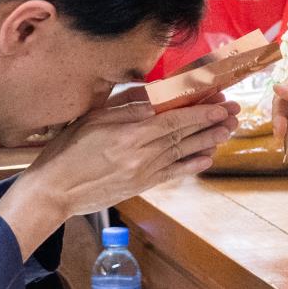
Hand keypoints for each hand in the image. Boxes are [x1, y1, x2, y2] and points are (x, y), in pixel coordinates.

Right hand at [21, 96, 239, 218]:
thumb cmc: (67, 151)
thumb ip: (125, 107)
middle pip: (183, 135)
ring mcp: (143, 172)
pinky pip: (172, 173)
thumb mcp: (92, 118)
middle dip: (211, 123)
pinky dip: (190, 165)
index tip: (219, 103)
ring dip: (207, 141)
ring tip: (228, 131)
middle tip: (233, 113)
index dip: (200, 111)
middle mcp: (141, 154)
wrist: (54, 191)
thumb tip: (154, 97)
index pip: (174, 119)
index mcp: (130, 134)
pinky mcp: (141, 186)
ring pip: (182, 153)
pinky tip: (206, 158)